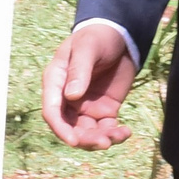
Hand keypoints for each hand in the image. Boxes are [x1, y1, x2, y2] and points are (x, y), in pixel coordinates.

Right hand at [42, 23, 137, 148]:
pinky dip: (115, 134)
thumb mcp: (88, 48)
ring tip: (118, 136)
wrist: (119, 36)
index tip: (73, 141)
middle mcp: (68, 99)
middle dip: (84, 139)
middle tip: (103, 142)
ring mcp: (86, 106)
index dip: (60, 129)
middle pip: (70, 127)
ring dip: (100, 139)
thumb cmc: (97, 37)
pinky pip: (106, 128)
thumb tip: (72, 96)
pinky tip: (126, 132)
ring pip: (88, 132)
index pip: (52, 111)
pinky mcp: (105, 109)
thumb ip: (79, 70)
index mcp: (56, 82)